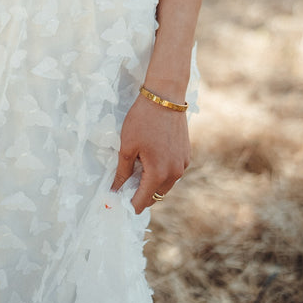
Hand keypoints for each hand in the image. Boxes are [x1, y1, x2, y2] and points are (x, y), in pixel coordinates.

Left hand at [110, 93, 190, 213]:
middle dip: (141, 195)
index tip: (118, 204)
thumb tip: (115, 190)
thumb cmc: (142, 120)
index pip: (143, 201)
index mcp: (158, 174)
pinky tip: (150, 160)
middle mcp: (174, 173)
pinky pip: (173, 172)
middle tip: (125, 187)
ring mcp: (183, 164)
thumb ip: (122, 172)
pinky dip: (162, 173)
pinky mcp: (186, 155)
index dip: (129, 205)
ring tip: (137, 172)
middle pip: (156, 196)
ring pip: (166, 185)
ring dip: (152, 184)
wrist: (165, 97)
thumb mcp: (127, 146)